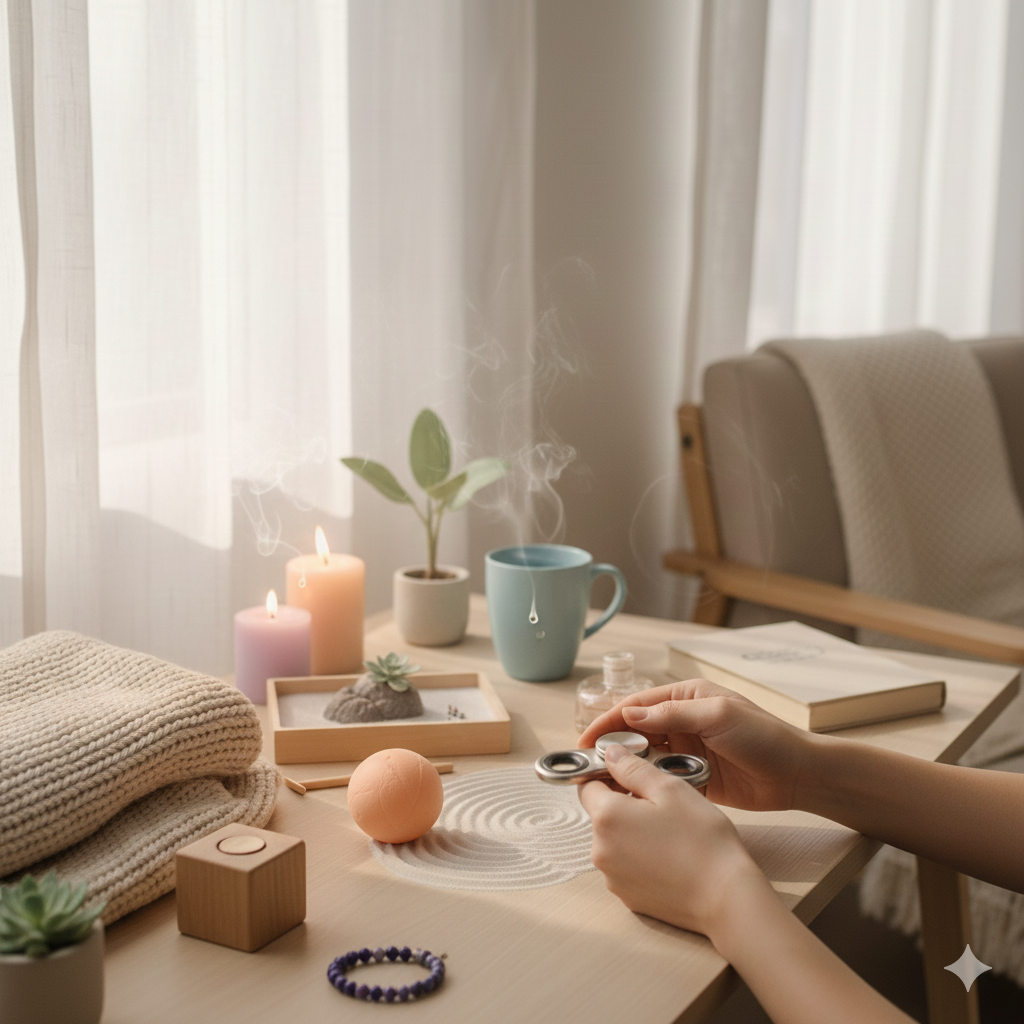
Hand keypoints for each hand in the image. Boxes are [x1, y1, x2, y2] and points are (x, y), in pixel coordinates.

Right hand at [578, 679, 813, 811]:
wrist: (799, 775)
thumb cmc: (765, 737)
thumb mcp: (718, 715)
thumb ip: (673, 714)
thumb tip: (630, 714)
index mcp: (687, 698)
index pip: (638, 706)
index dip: (609, 721)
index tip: (586, 740)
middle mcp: (684, 722)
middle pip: (637, 732)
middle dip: (614, 747)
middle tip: (589, 766)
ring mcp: (689, 751)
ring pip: (648, 758)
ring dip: (629, 769)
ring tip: (605, 784)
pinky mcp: (695, 779)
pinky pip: (664, 780)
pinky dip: (648, 787)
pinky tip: (633, 798)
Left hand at [579, 743, 770, 937]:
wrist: (726, 898)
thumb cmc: (702, 839)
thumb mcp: (670, 789)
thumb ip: (633, 768)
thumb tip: (610, 754)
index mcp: (607, 817)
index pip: (587, 786)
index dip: (607, 776)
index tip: (631, 776)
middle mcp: (600, 850)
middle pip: (602, 816)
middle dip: (624, 805)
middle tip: (660, 804)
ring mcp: (613, 878)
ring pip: (615, 842)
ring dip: (632, 832)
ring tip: (669, 833)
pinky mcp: (628, 897)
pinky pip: (626, 867)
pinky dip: (641, 858)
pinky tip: (670, 857)